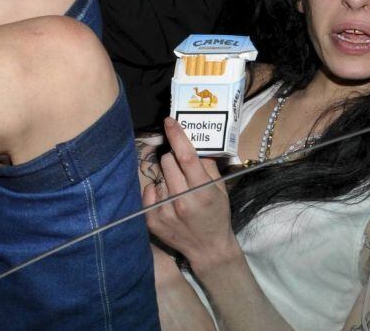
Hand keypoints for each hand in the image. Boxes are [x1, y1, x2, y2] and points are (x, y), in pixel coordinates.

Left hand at [142, 117, 238, 267]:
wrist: (208, 248)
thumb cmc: (217, 215)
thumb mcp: (220, 189)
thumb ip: (208, 166)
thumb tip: (194, 144)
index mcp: (202, 190)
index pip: (186, 156)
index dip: (177, 136)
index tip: (169, 121)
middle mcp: (182, 200)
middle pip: (167, 161)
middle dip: (173, 159)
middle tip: (182, 169)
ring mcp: (165, 211)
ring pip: (158, 175)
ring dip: (167, 177)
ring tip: (178, 190)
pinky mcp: (152, 220)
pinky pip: (149, 190)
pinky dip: (157, 191)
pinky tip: (168, 200)